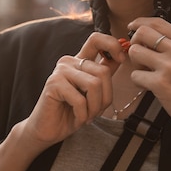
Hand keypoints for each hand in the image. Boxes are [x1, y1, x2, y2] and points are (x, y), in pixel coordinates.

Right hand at [21, 32, 125, 148]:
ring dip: (95, 108)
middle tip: (96, 112)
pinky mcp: (53, 84)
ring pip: (94, 85)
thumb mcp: (94, 93)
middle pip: (103, 71)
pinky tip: (77, 119)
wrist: (48, 130)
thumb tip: (122, 55)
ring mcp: (60, 71)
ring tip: (87, 116)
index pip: (97, 39)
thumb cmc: (71, 112)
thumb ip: (104, 74)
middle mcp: (69, 62)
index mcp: (80, 61)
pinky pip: (80, 100)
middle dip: (106, 98)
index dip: (113, 45)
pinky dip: (83, 115)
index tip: (122, 59)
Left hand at [126, 17, 170, 142]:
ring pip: (135, 52)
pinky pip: (135, 75)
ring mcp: (170, 67)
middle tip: (140, 57)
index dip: (140, 22)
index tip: (132, 26)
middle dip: (135, 43)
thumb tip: (146, 34)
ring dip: (136, 64)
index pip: (158, 22)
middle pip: (142, 33)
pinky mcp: (160, 84)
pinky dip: (138, 82)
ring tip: (147, 73)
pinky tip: (150, 87)